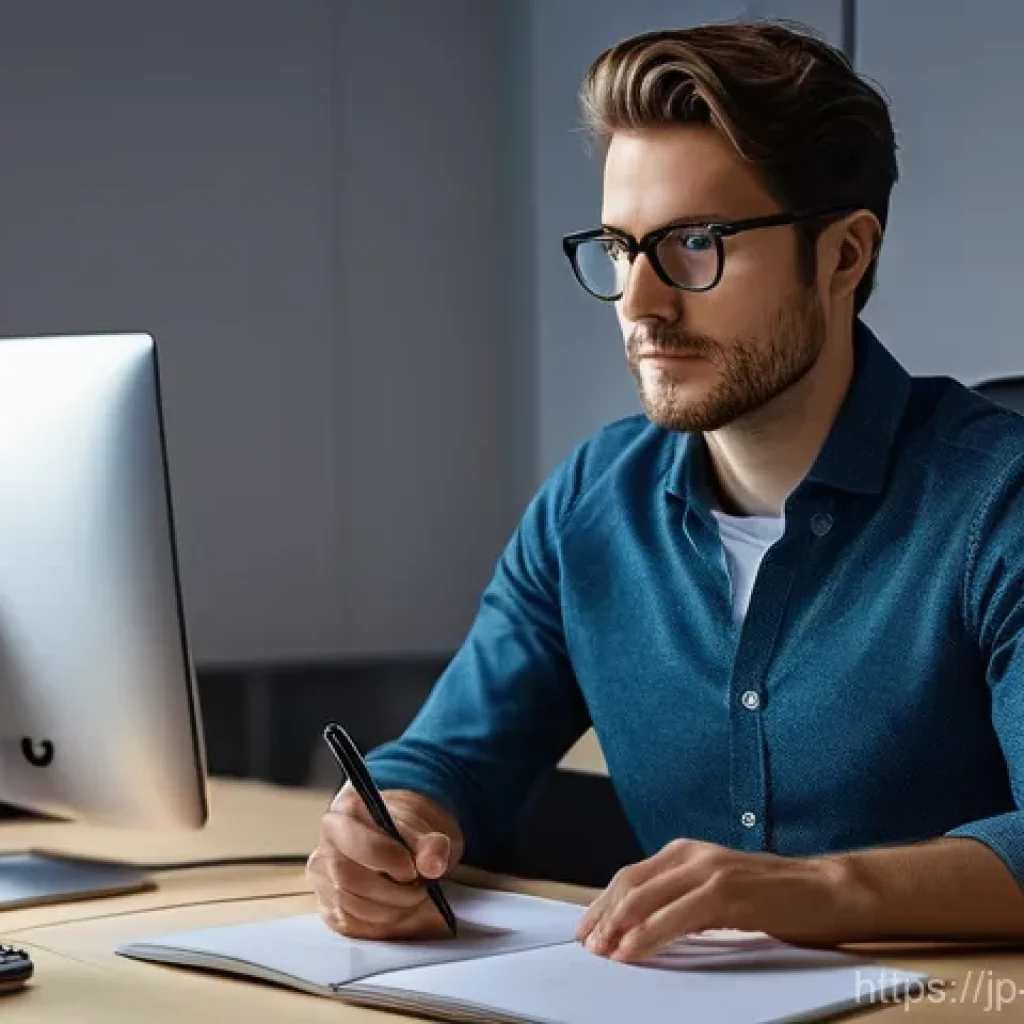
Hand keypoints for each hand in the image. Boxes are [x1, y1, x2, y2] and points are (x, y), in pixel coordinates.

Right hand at [307, 784, 464, 939]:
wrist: (404, 848)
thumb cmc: (408, 835)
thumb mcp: (425, 831)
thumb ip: (432, 845)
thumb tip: (432, 864)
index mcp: (344, 814)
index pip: (354, 840)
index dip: (383, 857)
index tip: (412, 869)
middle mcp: (326, 848)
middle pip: (347, 878)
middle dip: (390, 891)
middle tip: (420, 890)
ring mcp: (323, 881)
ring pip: (348, 905)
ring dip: (389, 910)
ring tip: (414, 899)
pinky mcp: (330, 909)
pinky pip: (351, 925)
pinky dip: (381, 924)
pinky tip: (401, 911)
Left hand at [576, 839, 868, 961]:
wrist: (829, 890)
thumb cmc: (775, 897)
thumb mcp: (718, 891)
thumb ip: (683, 900)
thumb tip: (642, 927)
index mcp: (687, 852)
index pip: (631, 876)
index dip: (604, 903)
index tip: (587, 928)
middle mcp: (693, 854)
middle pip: (631, 884)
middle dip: (604, 916)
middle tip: (587, 944)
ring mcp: (710, 870)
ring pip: (648, 898)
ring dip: (619, 928)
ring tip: (603, 952)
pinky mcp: (728, 891)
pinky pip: (677, 916)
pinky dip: (649, 934)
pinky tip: (634, 951)